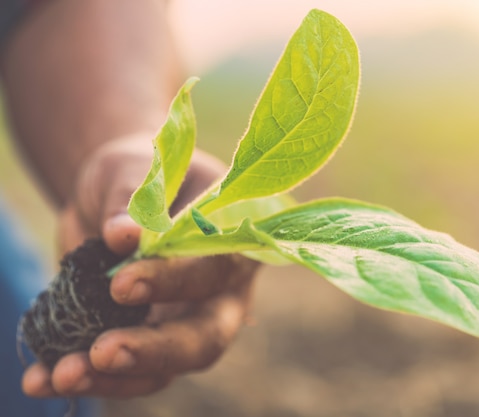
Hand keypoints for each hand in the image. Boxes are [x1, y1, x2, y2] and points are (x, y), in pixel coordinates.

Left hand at [22, 134, 257, 397]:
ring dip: (117, 376)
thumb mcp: (137, 168)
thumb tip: (123, 237)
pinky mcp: (150, 337)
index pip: (216, 268)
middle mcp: (221, 291)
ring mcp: (187, 320)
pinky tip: (44, 378)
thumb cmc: (139, 172)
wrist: (116, 194)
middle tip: (103, 352)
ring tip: (62, 373)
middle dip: (157, 349)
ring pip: (169, 366)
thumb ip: (136, 197)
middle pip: (207, 335)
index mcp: (234, 241)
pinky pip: (130, 371)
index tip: (122, 285)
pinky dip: (92, 377)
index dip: (175, 281)